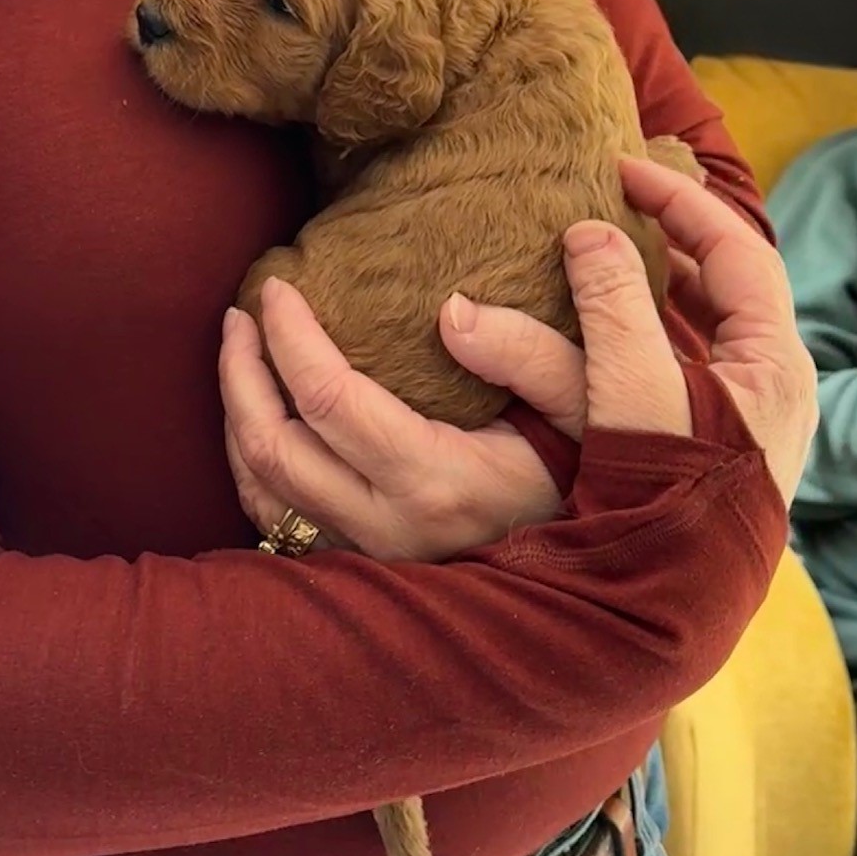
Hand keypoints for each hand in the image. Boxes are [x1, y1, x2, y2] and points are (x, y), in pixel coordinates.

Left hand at [219, 156, 817, 555]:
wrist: (618, 565)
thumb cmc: (604, 463)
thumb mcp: (594, 396)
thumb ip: (529, 350)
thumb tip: (449, 310)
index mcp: (438, 481)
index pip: (328, 400)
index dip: (287, 337)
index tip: (274, 284)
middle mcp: (392, 532)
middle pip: (275, 449)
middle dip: (242, 373)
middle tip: (240, 313)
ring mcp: (375, 560)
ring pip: (264, 493)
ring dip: (239, 418)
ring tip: (240, 352)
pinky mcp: (369, 571)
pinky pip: (278, 524)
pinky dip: (254, 468)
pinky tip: (259, 419)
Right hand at [437, 155, 818, 508]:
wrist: (678, 601)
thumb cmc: (665, 495)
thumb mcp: (632, 388)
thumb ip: (612, 306)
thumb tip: (590, 233)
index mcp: (774, 361)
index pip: (737, 248)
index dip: (681, 201)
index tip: (624, 170)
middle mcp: (777, 386)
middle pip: (734, 283)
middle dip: (678, 238)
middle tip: (624, 206)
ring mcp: (756, 418)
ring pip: (717, 325)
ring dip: (668, 284)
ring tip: (617, 256)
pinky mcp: (727, 446)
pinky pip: (698, 361)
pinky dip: (659, 329)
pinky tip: (617, 333)